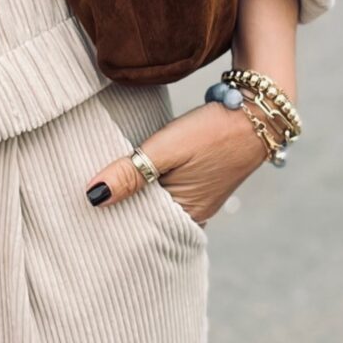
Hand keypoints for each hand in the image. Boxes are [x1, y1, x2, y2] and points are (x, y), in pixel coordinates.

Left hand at [85, 100, 270, 229]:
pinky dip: (150, 185)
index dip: (112, 220)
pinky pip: (168, 192)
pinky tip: (132, 174)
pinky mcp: (202, 183)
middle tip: (85, 199)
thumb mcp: (166, 149)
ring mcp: (199, 199)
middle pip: (147, 219)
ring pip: (156, 203)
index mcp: (187, 215)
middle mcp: (194, 214)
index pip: (138, 229)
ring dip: (134, 194)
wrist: (258, 112)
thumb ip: (130, 173)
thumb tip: (92, 197)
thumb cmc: (212, 131)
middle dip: (120, 209)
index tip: (85, 212)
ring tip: (103, 185)